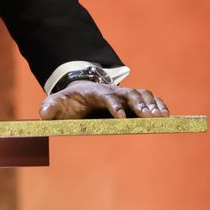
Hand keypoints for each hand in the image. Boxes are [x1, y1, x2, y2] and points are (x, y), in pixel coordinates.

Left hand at [39, 82, 169, 119]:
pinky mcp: (132, 99)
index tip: (120, 117)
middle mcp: (112, 90)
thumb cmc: (69, 100)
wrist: (79, 91)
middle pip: (129, 93)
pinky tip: (166, 115)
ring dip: (152, 104)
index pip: (106, 96)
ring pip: (142, 94)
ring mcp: (123, 94)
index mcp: (94, 92)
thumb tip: (43, 114)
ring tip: (161, 118)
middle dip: (139, 104)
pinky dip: (158, 104)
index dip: (113, 105)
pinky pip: (149, 98)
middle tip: (149, 118)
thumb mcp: (57, 102)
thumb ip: (50, 106)